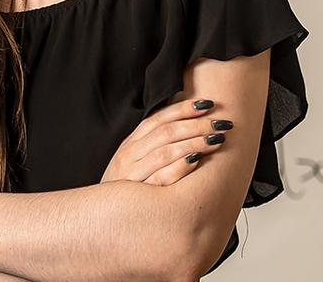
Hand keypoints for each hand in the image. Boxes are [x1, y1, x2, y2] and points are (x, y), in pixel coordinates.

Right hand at [100, 93, 231, 185]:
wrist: (102, 219)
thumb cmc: (124, 188)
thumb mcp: (133, 160)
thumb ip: (152, 143)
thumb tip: (183, 123)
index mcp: (130, 143)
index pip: (158, 118)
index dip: (183, 108)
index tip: (207, 103)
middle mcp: (129, 154)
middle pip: (166, 132)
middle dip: (196, 125)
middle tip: (220, 123)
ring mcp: (132, 174)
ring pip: (166, 151)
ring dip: (194, 142)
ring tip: (216, 139)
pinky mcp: (138, 195)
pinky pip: (161, 177)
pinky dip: (180, 167)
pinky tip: (197, 159)